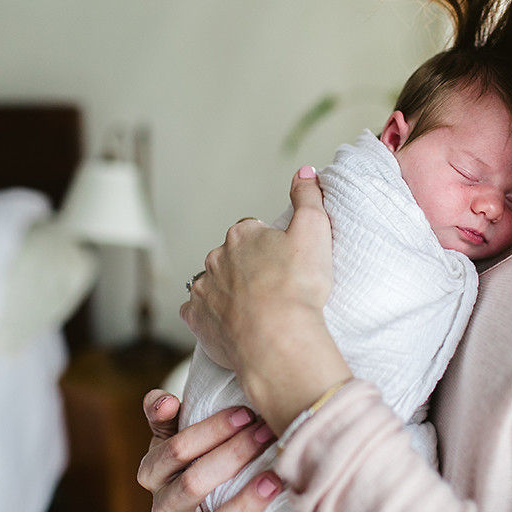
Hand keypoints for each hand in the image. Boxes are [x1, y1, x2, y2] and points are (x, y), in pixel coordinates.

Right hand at [137, 389, 281, 511]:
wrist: (204, 501)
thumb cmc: (192, 458)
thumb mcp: (174, 436)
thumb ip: (165, 416)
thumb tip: (165, 401)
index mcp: (152, 470)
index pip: (177, 449)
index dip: (212, 430)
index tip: (245, 413)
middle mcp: (162, 503)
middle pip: (194, 481)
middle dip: (234, 454)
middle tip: (265, 432)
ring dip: (246, 495)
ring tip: (273, 474)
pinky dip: (250, 509)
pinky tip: (272, 490)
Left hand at [181, 167, 352, 432]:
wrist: (279, 339)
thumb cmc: (298, 287)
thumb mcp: (315, 231)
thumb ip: (308, 198)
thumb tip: (305, 171)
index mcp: (242, 235)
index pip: (251, 232)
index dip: (268, 246)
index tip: (283, 263)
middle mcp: (216, 258)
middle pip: (230, 258)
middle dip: (246, 269)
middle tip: (272, 289)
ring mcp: (203, 289)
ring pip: (213, 285)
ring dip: (228, 293)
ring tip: (255, 312)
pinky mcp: (196, 319)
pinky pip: (198, 314)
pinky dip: (211, 317)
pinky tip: (231, 325)